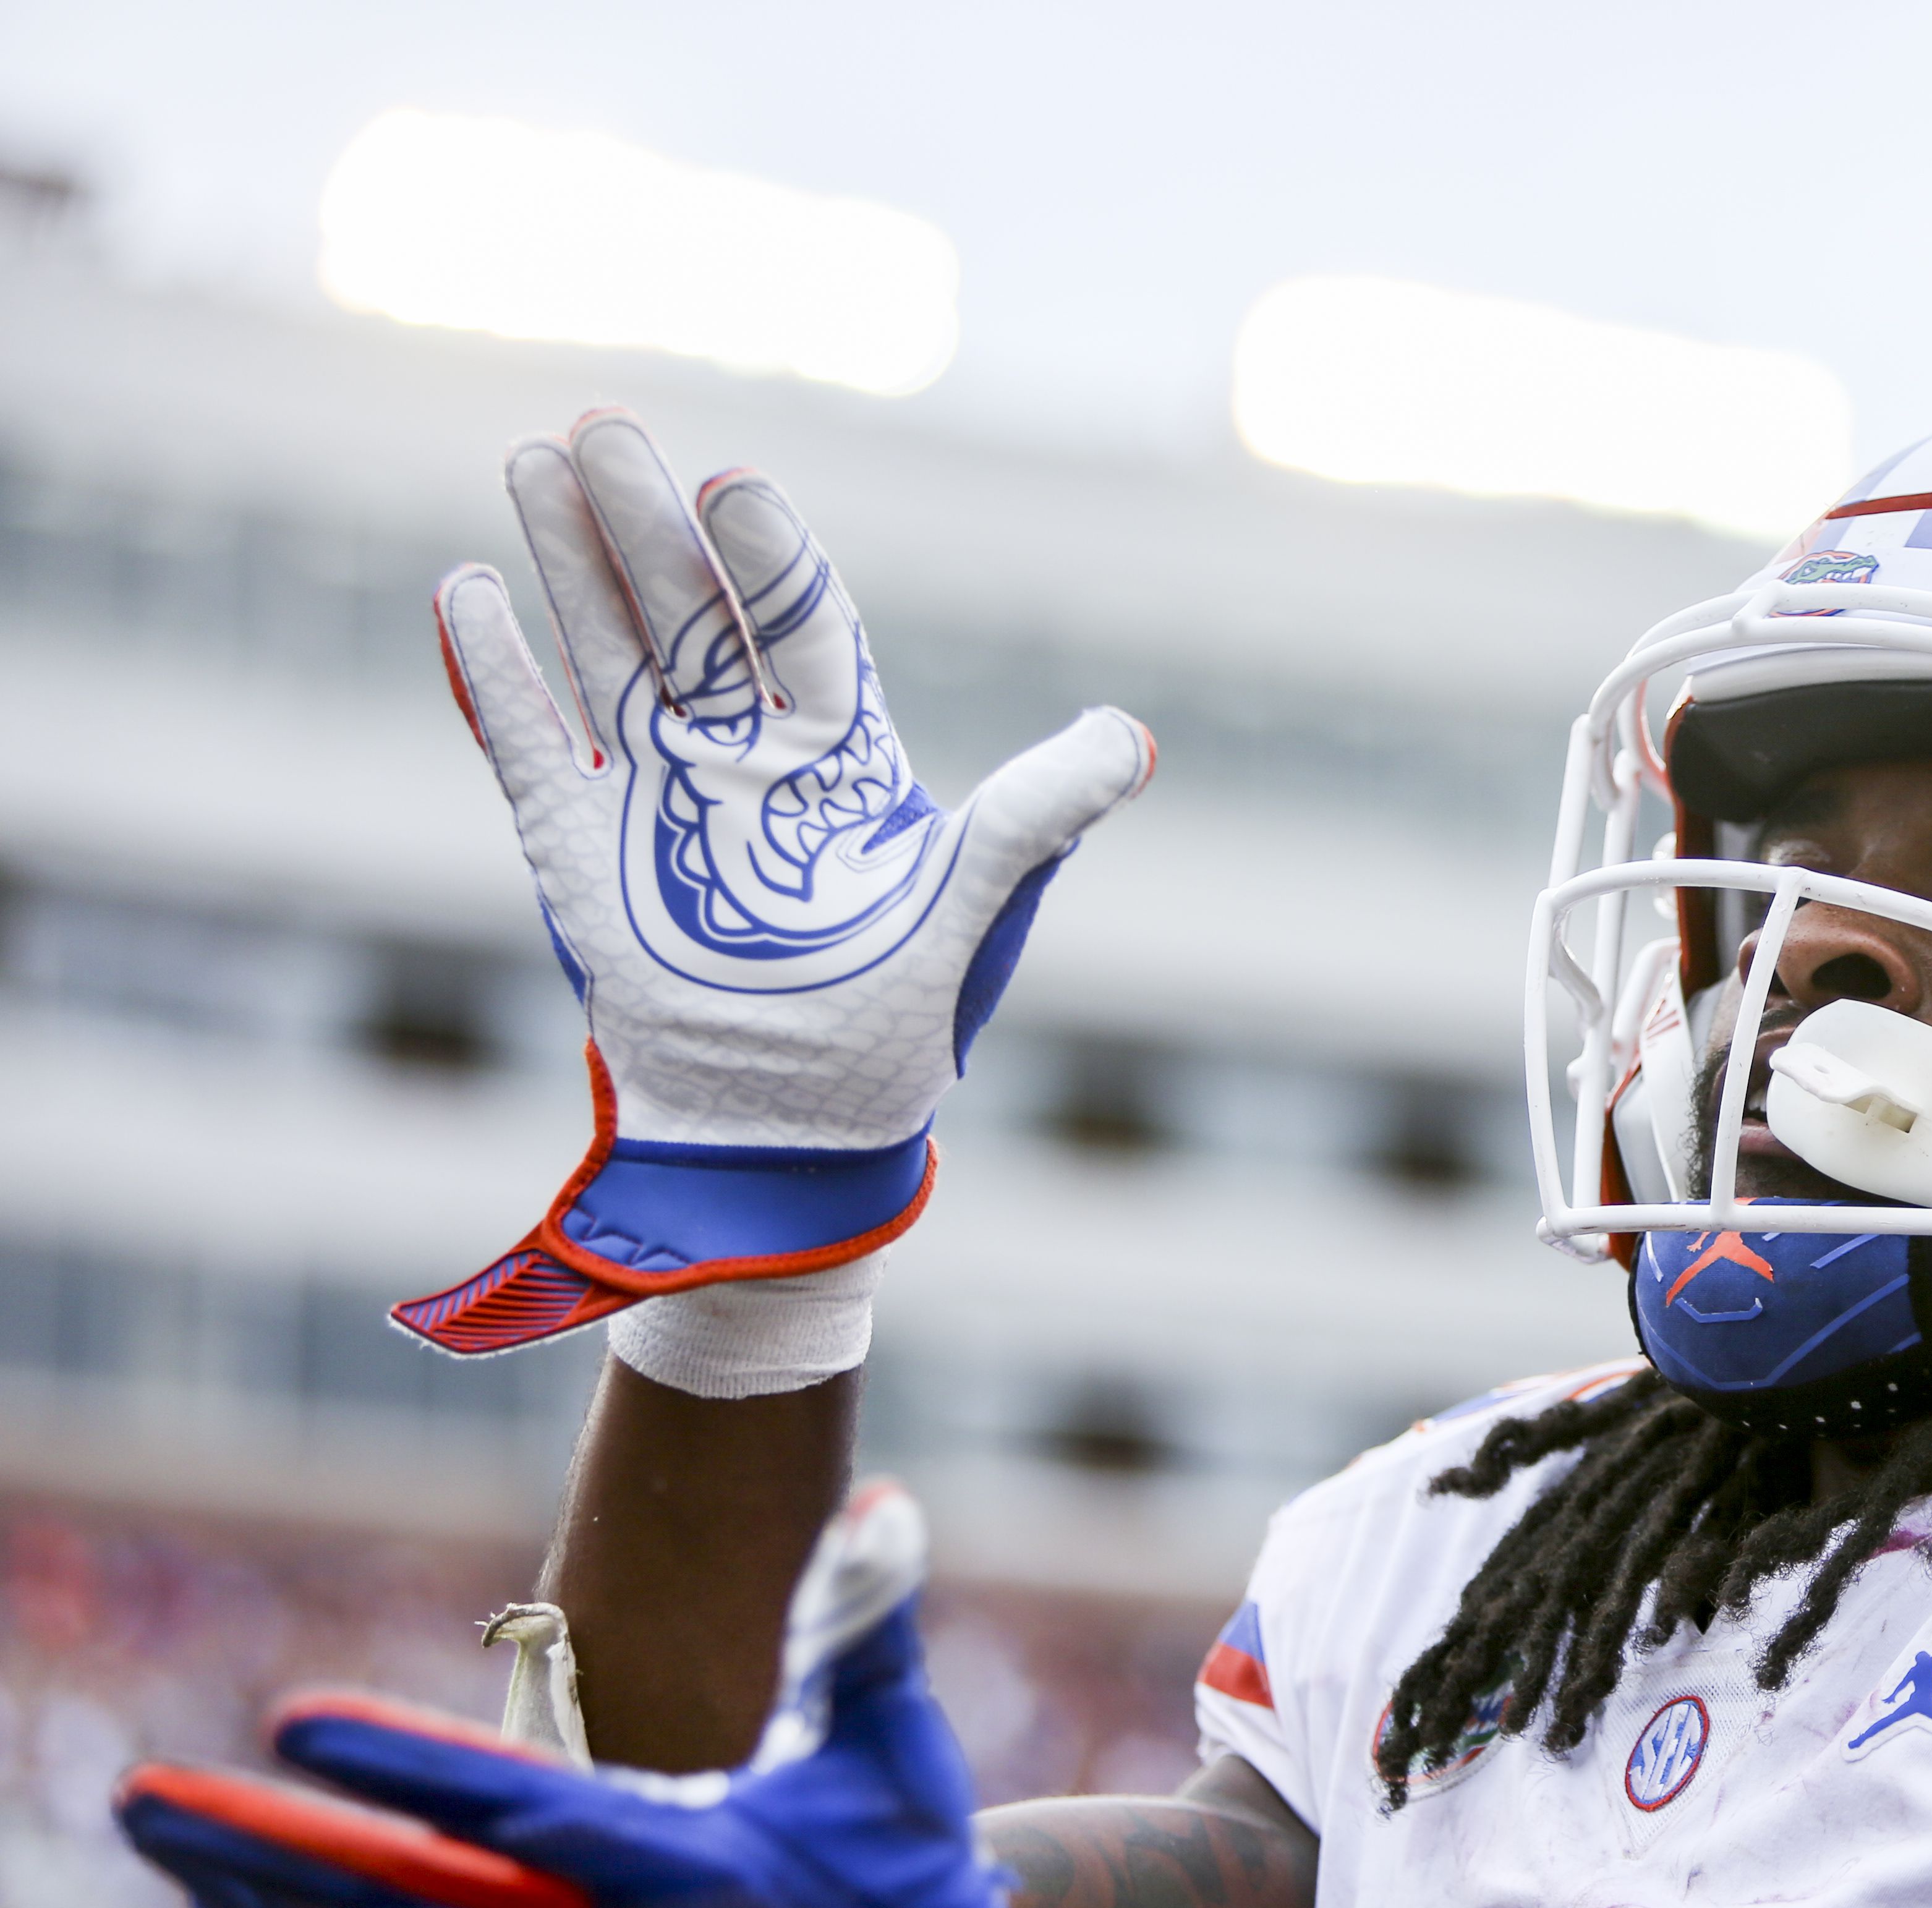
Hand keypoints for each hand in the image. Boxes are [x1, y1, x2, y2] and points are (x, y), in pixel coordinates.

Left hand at [117, 1485, 1098, 1907]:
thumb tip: (879, 1500)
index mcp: (684, 1874)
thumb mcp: (898, 1762)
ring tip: (164, 1835)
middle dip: (265, 1847)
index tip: (293, 1720)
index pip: (513, 1818)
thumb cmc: (905, 1903)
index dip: (402, 1772)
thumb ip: (868, 1629)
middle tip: (148, 1796)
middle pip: (397, 1904)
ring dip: (257, 1902)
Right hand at [393, 409, 1154, 1353]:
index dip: (766, 555)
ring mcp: (656, 793)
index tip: (733, 487)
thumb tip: (1133, 738)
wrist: (796, 1128)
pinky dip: (496, 678)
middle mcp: (744, 751)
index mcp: (840, 752)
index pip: (802, 623)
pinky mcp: (580, 850)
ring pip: (608, 651)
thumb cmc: (897, 1022)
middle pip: (689, 612)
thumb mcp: (980, 906)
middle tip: (605, 423)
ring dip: (569, 563)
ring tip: (534, 458)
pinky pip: (530, 746)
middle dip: (646, 523)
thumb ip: (1043, 814)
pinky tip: (467, 592)